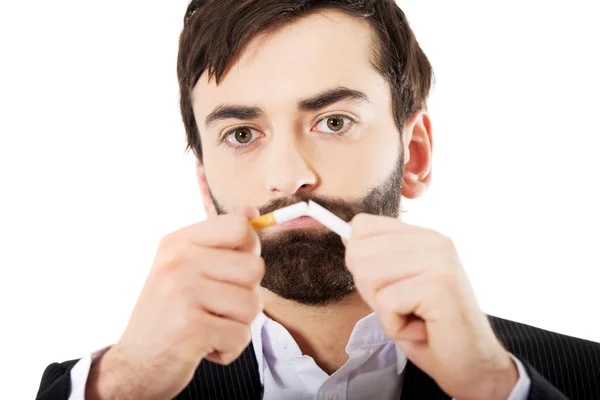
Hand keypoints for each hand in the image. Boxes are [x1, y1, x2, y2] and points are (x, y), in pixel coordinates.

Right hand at [86, 208, 264, 399]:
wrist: (133, 365)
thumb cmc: (168, 314)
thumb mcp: (186, 268)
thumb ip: (221, 241)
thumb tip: (253, 212)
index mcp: (179, 241)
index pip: (240, 227)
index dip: (249, 251)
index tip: (230, 271)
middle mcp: (178, 260)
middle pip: (255, 268)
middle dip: (246, 295)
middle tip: (215, 306)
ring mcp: (182, 292)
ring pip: (253, 304)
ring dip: (237, 325)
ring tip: (208, 325)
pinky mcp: (190, 327)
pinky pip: (241, 336)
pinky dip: (228, 348)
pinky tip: (202, 345)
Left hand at [344, 214, 517, 399]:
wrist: (471, 365)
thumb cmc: (429, 328)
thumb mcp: (394, 286)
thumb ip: (375, 259)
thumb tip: (346, 236)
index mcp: (422, 235)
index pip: (362, 226)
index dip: (360, 261)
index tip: (387, 285)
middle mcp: (434, 241)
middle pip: (359, 252)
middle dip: (370, 290)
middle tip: (404, 307)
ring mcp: (439, 260)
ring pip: (369, 275)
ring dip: (384, 310)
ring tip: (414, 316)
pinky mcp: (440, 285)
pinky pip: (386, 303)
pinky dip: (396, 326)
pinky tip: (422, 329)